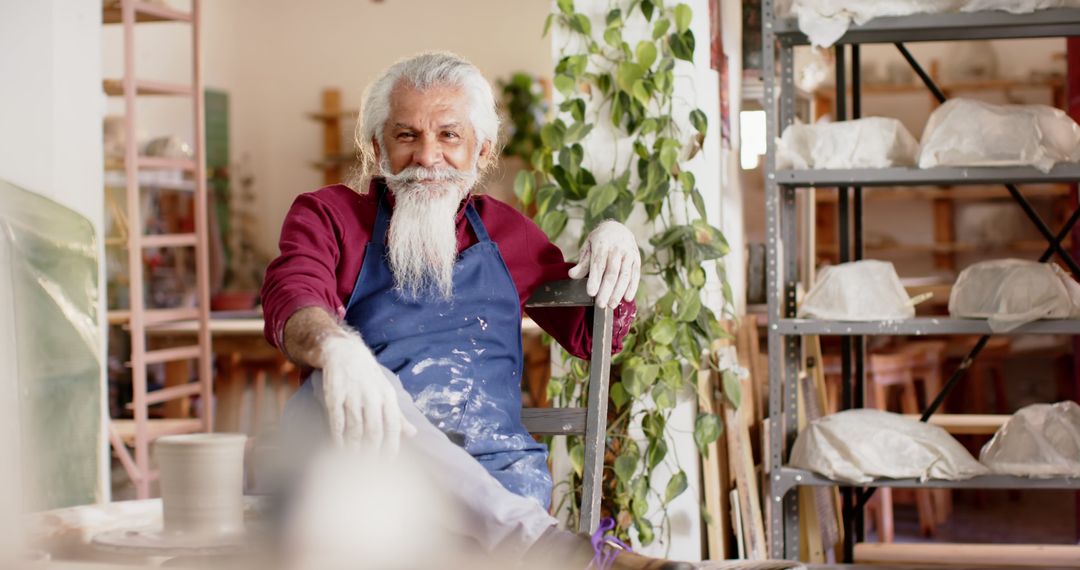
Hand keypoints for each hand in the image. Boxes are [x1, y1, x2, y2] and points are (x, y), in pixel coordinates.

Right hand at [318, 332, 416, 453]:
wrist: (345, 353)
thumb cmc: (369, 378)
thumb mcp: (386, 392)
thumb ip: (398, 415)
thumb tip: (413, 434)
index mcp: (387, 397)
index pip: (393, 427)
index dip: (391, 447)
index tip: (388, 464)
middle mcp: (371, 397)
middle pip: (374, 431)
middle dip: (372, 453)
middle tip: (368, 469)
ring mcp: (352, 396)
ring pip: (355, 429)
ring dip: (354, 449)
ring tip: (352, 463)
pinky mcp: (334, 395)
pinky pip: (336, 421)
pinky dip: (337, 437)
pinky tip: (338, 447)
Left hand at [568, 220, 640, 308]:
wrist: (618, 228)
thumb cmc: (600, 241)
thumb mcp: (588, 247)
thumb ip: (582, 263)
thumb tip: (572, 275)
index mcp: (602, 245)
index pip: (598, 265)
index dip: (595, 279)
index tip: (591, 292)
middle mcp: (617, 249)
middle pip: (612, 272)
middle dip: (606, 290)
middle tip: (601, 304)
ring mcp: (628, 254)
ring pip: (625, 275)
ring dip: (618, 292)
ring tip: (611, 304)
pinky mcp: (636, 260)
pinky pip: (635, 275)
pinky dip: (632, 287)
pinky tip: (627, 298)